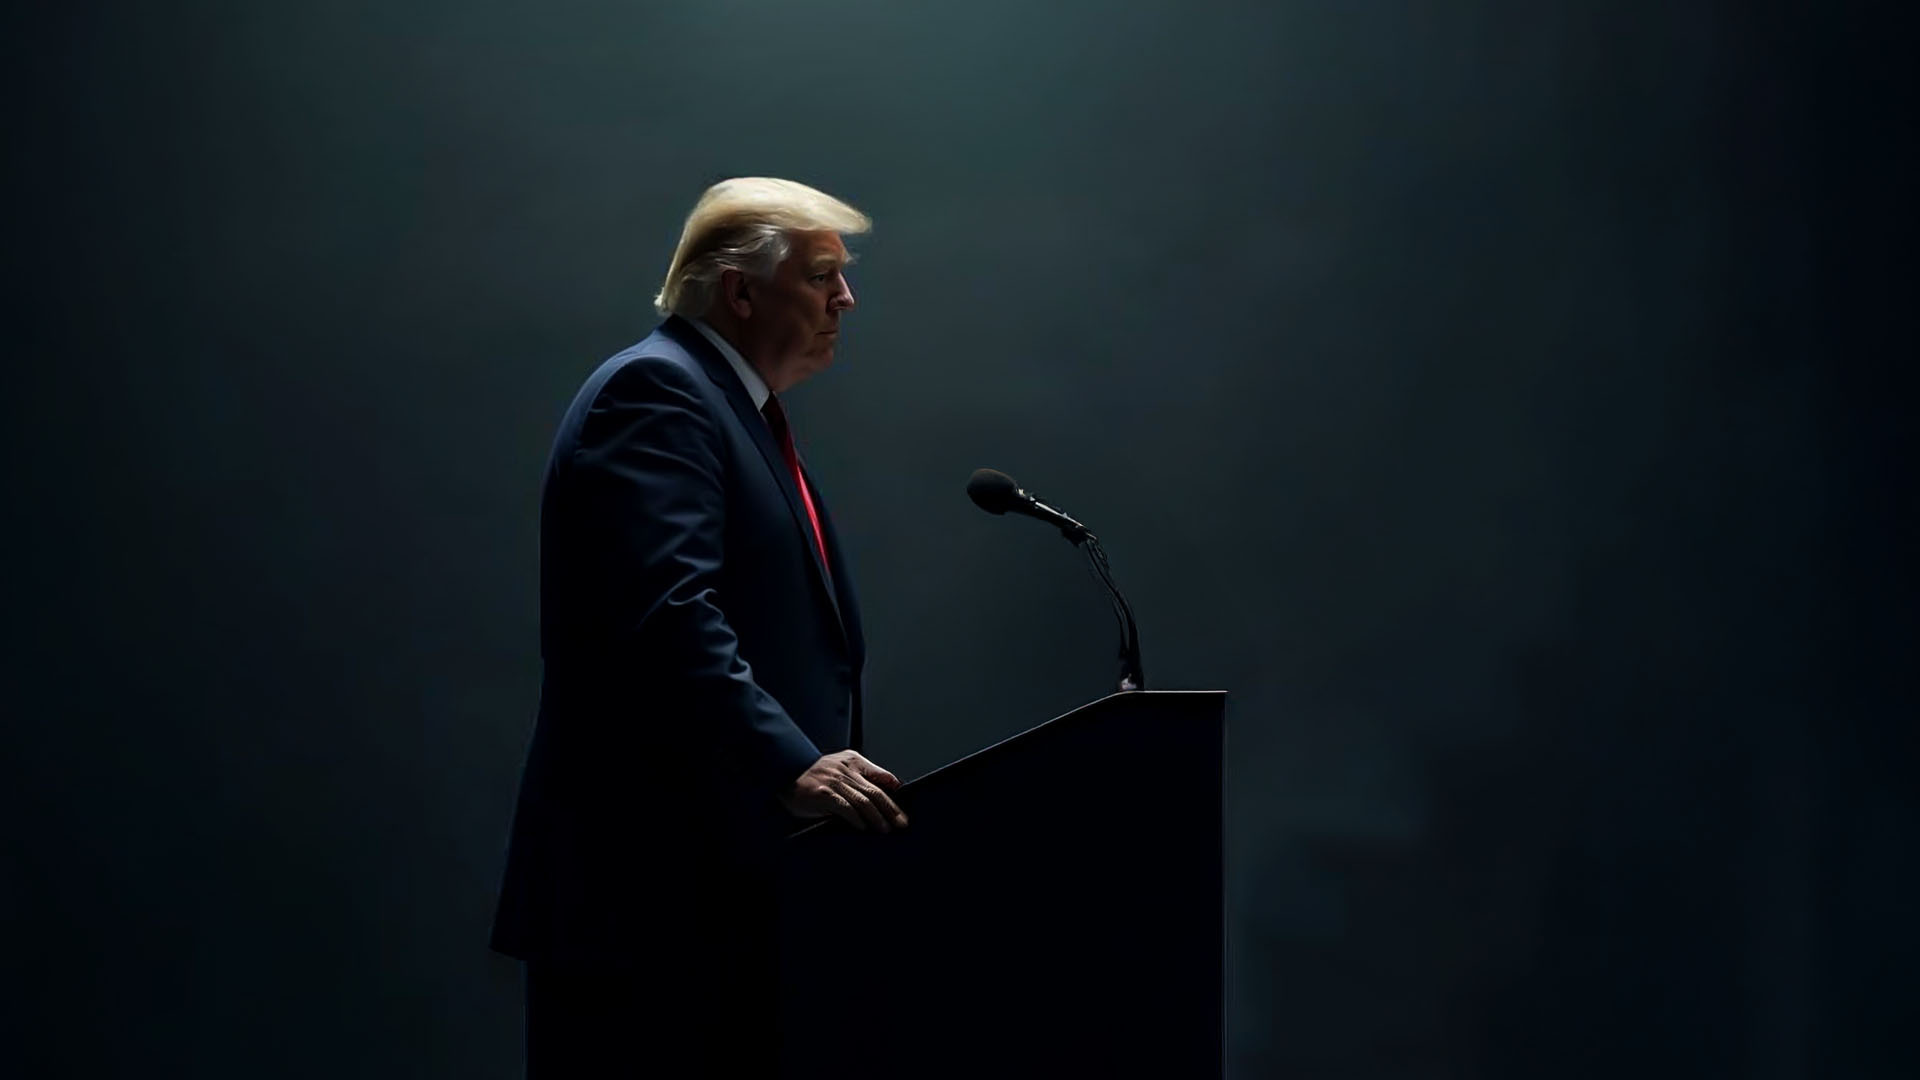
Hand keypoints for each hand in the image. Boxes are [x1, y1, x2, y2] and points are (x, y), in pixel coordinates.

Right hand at [779, 750, 908, 832]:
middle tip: (902, 823)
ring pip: (863, 801)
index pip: (881, 778)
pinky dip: (856, 818)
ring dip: (877, 817)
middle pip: (875, 792)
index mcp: (853, 761)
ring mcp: (835, 782)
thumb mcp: (842, 764)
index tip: (903, 810)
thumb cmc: (815, 773)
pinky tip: (863, 827)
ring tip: (885, 829)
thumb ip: (864, 773)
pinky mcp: (824, 795)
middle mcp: (846, 770)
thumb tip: (891, 786)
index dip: (894, 795)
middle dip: (891, 810)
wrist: (786, 770)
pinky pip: (845, 808)